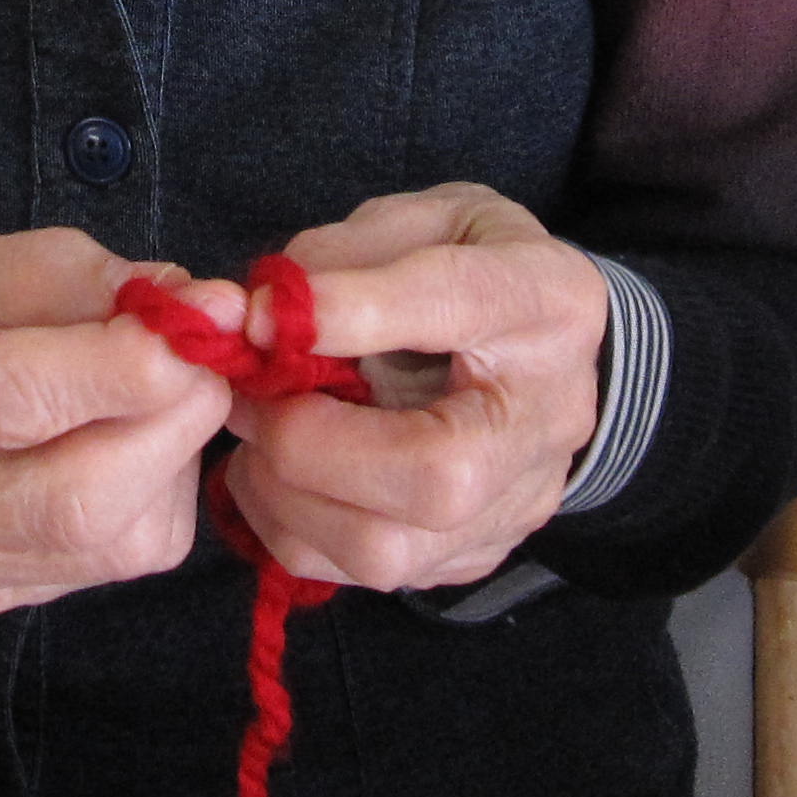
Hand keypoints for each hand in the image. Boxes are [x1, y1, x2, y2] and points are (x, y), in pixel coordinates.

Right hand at [0, 211, 233, 614]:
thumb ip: (53, 275)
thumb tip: (184, 303)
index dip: (119, 366)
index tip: (202, 319)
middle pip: (66, 497)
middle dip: (170, 420)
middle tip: (207, 351)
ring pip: (101, 540)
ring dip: (166, 458)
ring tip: (146, 387)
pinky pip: (101, 563)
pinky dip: (143, 496)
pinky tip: (113, 438)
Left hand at [220, 184, 606, 591]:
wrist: (546, 352)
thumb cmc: (473, 271)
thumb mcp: (426, 221)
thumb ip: (348, 254)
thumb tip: (263, 315)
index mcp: (546, 302)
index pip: (459, 305)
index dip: (355, 311)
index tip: (266, 315)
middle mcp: (545, 419)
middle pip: (436, 475)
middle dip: (309, 441)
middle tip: (250, 396)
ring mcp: (515, 505)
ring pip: (388, 550)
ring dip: (286, 493)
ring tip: (260, 432)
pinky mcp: (470, 557)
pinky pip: (357, 575)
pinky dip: (289, 526)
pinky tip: (279, 474)